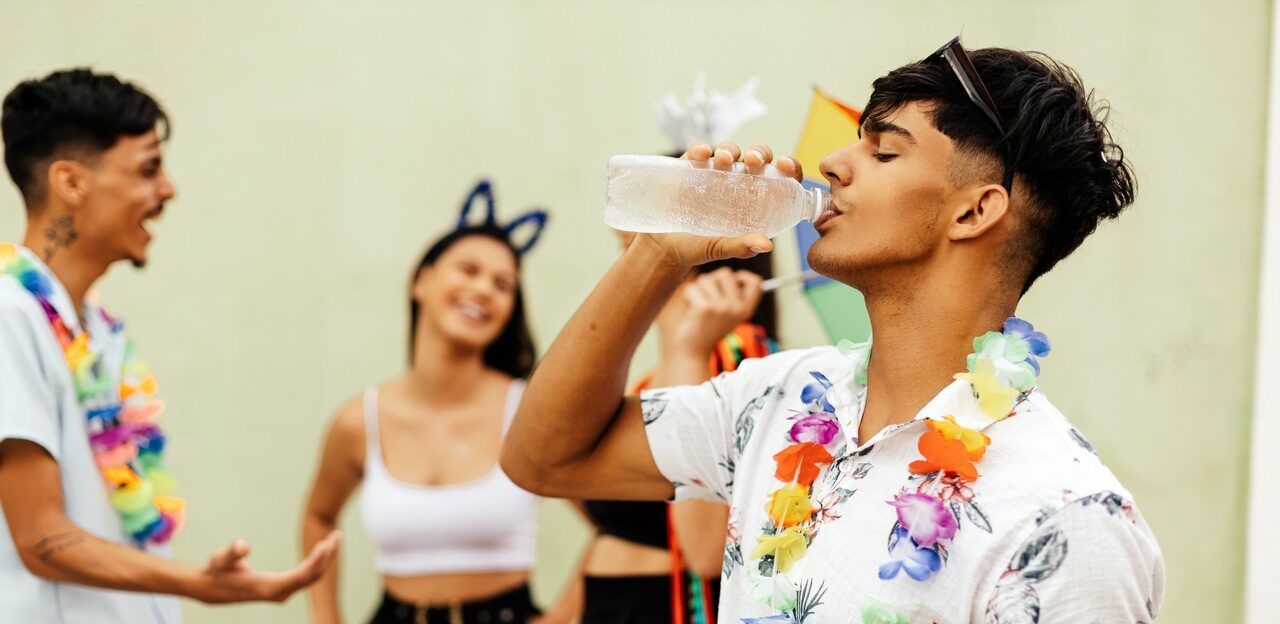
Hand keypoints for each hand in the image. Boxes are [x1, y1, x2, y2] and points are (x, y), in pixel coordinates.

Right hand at [194, 531, 340, 603]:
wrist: (210, 589)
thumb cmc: (216, 571)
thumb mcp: (220, 559)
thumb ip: (231, 553)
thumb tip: (243, 546)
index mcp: (269, 587)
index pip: (302, 575)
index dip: (317, 560)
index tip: (327, 543)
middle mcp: (279, 593)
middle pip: (312, 577)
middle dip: (327, 557)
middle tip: (337, 535)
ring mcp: (282, 593)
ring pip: (312, 578)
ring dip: (325, 559)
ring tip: (334, 538)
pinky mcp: (282, 589)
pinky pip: (306, 577)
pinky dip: (317, 563)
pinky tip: (323, 548)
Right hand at [630, 142, 803, 266]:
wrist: (662, 246)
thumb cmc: (697, 247)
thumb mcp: (719, 247)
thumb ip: (741, 246)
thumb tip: (766, 245)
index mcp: (755, 200)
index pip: (780, 178)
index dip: (789, 168)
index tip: (787, 167)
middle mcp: (738, 182)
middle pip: (757, 158)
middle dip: (759, 153)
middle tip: (753, 161)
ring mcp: (714, 173)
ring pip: (730, 151)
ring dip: (731, 150)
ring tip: (724, 159)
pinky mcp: (690, 167)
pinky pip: (698, 152)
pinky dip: (701, 149)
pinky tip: (702, 154)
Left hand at [661, 267, 763, 358]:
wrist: (694, 353)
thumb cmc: (708, 330)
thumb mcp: (728, 314)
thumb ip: (734, 296)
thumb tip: (733, 274)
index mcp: (746, 310)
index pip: (756, 282)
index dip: (743, 277)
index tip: (732, 282)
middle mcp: (737, 308)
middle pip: (725, 274)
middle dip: (712, 281)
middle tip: (706, 298)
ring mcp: (721, 308)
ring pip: (706, 279)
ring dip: (698, 289)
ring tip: (697, 306)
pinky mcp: (704, 308)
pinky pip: (692, 288)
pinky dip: (687, 296)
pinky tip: (690, 310)